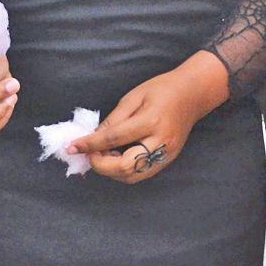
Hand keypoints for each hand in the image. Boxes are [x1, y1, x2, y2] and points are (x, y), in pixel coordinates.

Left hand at [66, 57, 225, 183]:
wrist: (193, 94)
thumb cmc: (162, 89)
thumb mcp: (134, 97)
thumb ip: (113, 120)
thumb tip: (92, 139)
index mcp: (151, 120)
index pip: (114, 139)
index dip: (90, 144)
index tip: (72, 147)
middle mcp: (160, 142)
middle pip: (125, 167)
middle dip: (101, 165)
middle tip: (90, 152)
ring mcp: (166, 154)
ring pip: (133, 176)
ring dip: (112, 170)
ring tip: (104, 154)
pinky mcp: (168, 160)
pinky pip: (141, 173)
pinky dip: (124, 170)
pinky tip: (118, 157)